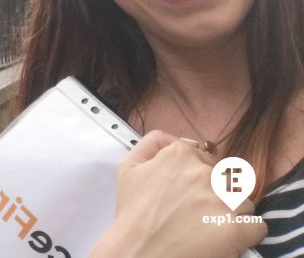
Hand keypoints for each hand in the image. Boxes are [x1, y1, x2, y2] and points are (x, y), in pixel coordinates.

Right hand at [91, 131, 265, 257]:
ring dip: (232, 212)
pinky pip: (257, 225)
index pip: (208, 159)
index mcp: (179, 154)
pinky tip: (226, 238)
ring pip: (244, 200)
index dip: (199, 177)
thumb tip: (179, 140)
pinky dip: (246, 233)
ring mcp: (222, 200)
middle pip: (227, 179)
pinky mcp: (236, 228)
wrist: (139, 252)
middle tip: (197, 212)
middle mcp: (203, 173)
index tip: (188, 193)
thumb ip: (152, 143)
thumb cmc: (133, 212)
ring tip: (210, 226)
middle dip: (216, 193)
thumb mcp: (129, 167)